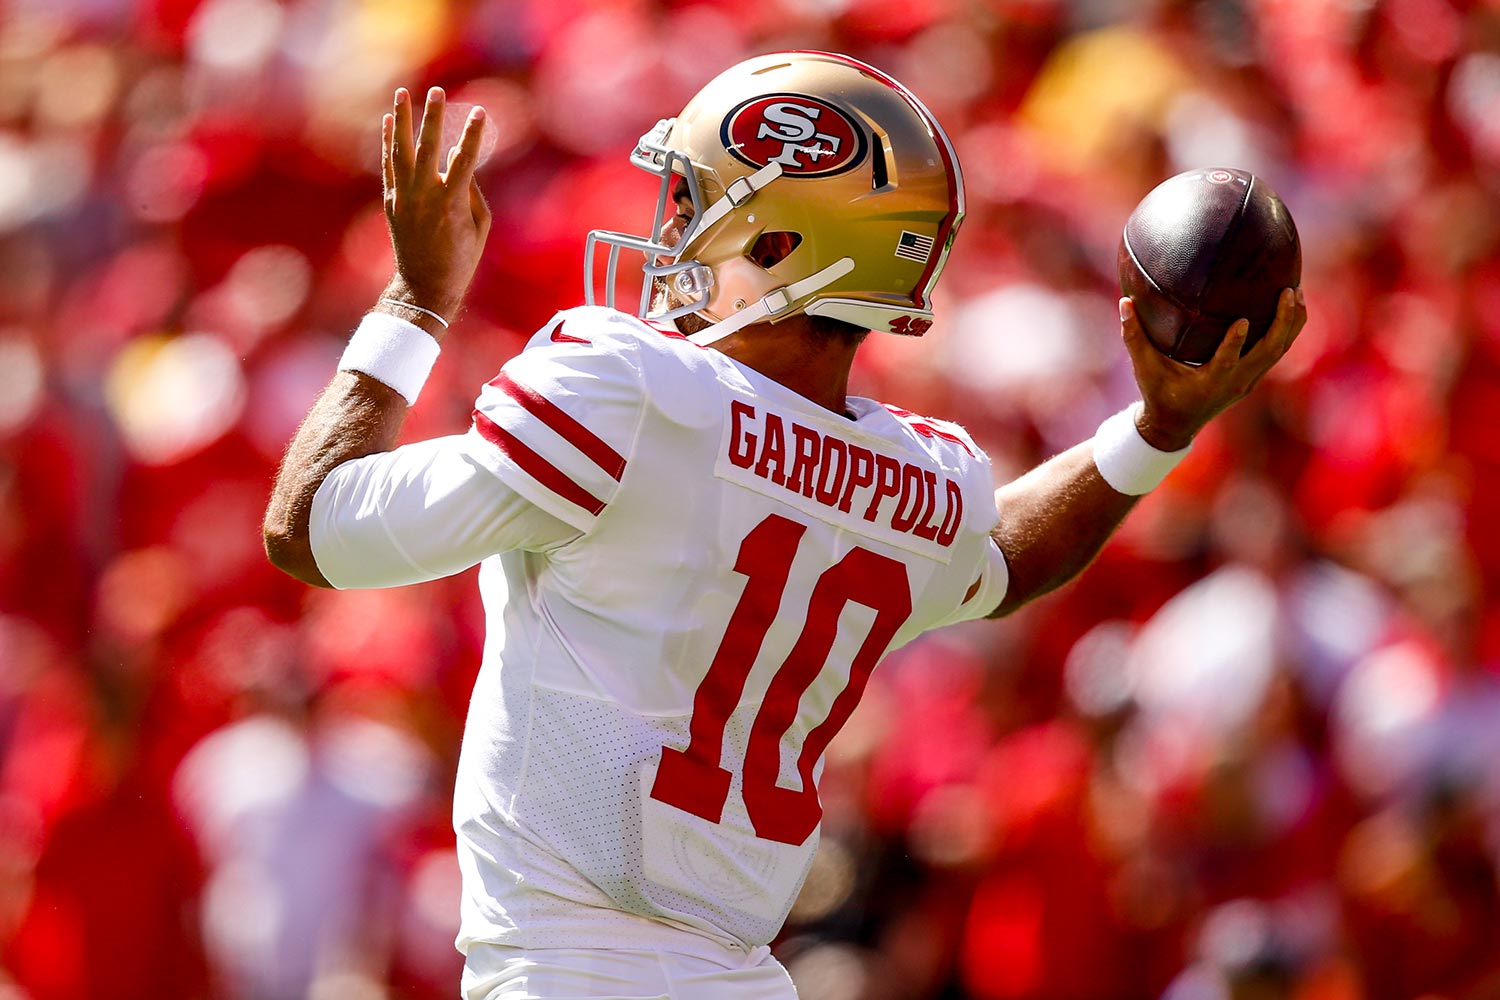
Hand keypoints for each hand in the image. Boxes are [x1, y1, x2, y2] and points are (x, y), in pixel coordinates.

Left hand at [381, 87, 492, 330]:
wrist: (425, 285)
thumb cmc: (461, 259)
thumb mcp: (480, 228)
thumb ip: (474, 193)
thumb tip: (464, 164)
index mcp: (452, 203)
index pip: (464, 159)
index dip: (473, 135)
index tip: (478, 111)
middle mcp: (424, 196)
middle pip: (427, 147)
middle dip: (432, 117)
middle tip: (436, 91)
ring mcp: (404, 198)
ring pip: (400, 151)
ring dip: (401, 120)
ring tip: (401, 93)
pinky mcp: (392, 202)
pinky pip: (388, 166)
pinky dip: (387, 143)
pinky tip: (388, 122)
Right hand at [1121, 287, 1306, 450]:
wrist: (1175, 424)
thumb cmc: (1158, 392)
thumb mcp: (1144, 367)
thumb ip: (1134, 336)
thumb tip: (1125, 302)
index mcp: (1210, 382)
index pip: (1226, 362)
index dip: (1235, 343)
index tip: (1243, 320)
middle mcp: (1235, 382)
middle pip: (1268, 352)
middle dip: (1282, 323)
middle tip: (1288, 291)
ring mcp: (1248, 380)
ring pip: (1279, 351)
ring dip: (1291, 323)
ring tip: (1297, 292)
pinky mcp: (1253, 376)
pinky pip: (1277, 351)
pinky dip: (1287, 330)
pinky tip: (1291, 306)